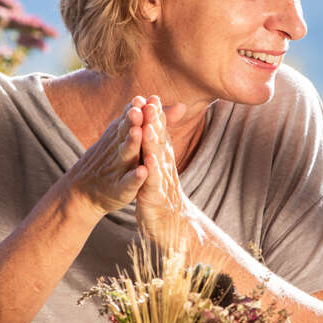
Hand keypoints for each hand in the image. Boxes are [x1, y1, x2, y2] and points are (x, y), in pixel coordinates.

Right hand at [63, 96, 148, 217]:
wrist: (81, 192)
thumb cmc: (111, 159)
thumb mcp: (125, 136)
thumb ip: (148, 119)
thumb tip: (170, 101)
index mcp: (121, 135)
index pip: (130, 118)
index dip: (138, 108)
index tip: (148, 97)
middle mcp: (118, 149)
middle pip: (126, 132)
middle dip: (132, 120)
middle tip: (139, 108)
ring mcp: (118, 168)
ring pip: (126, 154)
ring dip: (131, 143)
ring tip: (138, 132)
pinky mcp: (120, 189)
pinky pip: (127, 183)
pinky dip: (135, 177)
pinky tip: (143, 172)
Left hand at [136, 96, 192, 251]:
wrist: (174, 228)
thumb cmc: (164, 196)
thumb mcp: (161, 168)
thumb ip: (160, 146)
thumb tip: (159, 124)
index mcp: (163, 159)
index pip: (160, 134)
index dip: (156, 115)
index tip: (150, 95)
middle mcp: (165, 167)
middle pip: (160, 141)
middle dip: (155, 121)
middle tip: (150, 101)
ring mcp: (162, 182)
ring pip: (158, 159)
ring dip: (154, 142)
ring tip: (149, 125)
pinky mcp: (157, 199)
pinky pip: (154, 184)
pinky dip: (152, 172)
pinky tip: (148, 161)